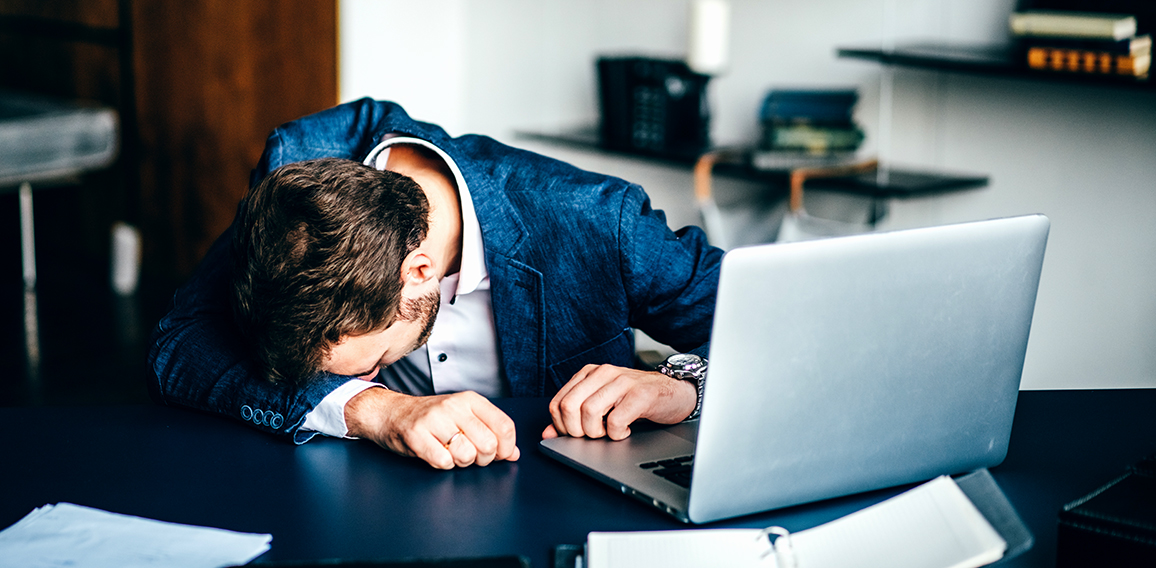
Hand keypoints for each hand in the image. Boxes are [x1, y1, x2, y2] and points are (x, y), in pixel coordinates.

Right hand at [345, 388, 519, 468]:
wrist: (392, 413)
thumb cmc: (431, 418)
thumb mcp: (464, 417)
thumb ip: (491, 432)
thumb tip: (513, 454)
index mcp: (471, 400)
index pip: (504, 426)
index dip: (506, 448)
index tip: (500, 455)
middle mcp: (454, 406)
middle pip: (488, 444)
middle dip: (483, 459)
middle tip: (471, 455)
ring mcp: (434, 419)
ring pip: (467, 455)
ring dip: (461, 462)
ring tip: (451, 453)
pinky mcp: (417, 435)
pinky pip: (443, 462)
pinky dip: (443, 464)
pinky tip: (437, 454)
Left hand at [542, 364, 695, 440]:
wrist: (674, 393)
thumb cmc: (636, 400)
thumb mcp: (601, 404)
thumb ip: (573, 416)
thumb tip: (547, 434)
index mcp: (589, 374)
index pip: (557, 403)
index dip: (561, 427)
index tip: (577, 434)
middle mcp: (603, 373)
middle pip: (569, 407)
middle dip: (577, 432)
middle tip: (594, 435)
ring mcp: (622, 382)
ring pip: (589, 413)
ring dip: (597, 433)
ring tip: (610, 432)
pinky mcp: (640, 394)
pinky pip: (616, 420)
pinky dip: (617, 434)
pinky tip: (625, 431)